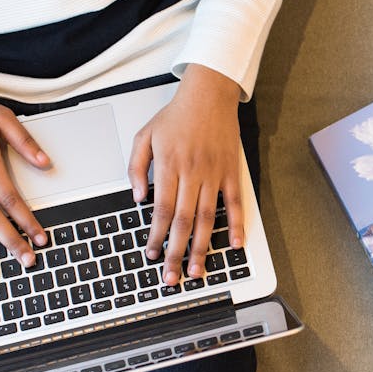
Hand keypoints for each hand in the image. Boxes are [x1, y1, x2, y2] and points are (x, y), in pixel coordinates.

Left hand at [127, 65, 244, 285]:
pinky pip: (235, 203)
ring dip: (201, 246)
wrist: (209, 94)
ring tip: (197, 270)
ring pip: (207, 218)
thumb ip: (136, 168)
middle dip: (176, 252)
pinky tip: (234, 245)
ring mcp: (215, 174)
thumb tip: (138, 198)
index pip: (161, 210)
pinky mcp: (232, 172)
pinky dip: (237, 225)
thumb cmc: (176, 116)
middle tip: (172, 277)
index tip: (151, 254)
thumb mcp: (144, 136)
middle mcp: (193, 174)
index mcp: (169, 167)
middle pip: (183, 221)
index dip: (156, 236)